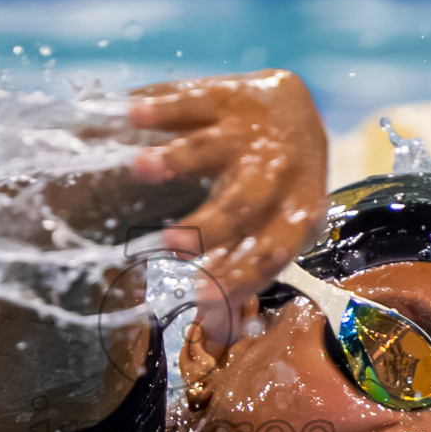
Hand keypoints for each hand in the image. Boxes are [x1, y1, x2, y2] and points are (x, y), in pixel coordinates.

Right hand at [128, 69, 327, 356]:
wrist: (293, 110)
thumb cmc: (272, 196)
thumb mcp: (269, 235)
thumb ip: (240, 281)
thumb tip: (216, 337)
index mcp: (300, 214)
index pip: (271, 251)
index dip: (239, 278)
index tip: (200, 302)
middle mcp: (282, 170)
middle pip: (245, 202)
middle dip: (208, 225)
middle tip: (169, 245)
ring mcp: (255, 130)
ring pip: (214, 146)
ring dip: (176, 158)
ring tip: (139, 168)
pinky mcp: (230, 94)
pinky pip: (196, 99)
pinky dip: (163, 107)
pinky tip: (130, 115)